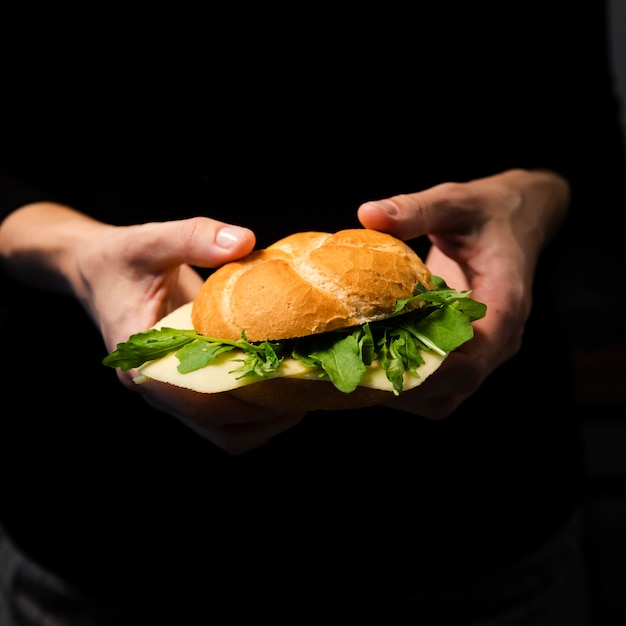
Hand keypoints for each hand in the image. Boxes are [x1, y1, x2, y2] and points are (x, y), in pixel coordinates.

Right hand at [0, 205, 306, 453]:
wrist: (97, 273)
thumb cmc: (120, 260)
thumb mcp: (150, 240)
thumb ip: (194, 238)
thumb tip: (245, 241)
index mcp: (141, 363)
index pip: (197, 400)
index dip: (246, 396)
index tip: (288, 379)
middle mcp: (155, 389)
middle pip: (219, 428)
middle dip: (268, 414)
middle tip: (309, 385)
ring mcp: (171, 395)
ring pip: (225, 433)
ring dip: (266, 420)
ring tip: (304, 391)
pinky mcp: (187, 389)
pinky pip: (226, 417)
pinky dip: (256, 411)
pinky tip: (283, 383)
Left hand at [357, 168, 568, 418]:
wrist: (516, 220)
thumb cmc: (487, 212)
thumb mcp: (455, 201)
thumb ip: (416, 209)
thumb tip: (367, 213)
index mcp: (506, 304)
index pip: (478, 355)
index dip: (432, 368)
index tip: (383, 363)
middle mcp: (499, 338)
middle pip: (458, 385)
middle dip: (406, 385)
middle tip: (354, 372)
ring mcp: (484, 350)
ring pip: (446, 395)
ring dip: (401, 391)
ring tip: (355, 373)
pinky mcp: (466, 352)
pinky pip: (438, 385)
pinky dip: (405, 383)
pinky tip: (369, 366)